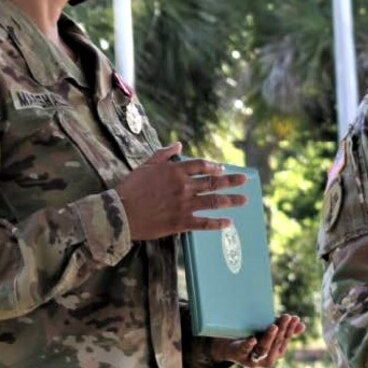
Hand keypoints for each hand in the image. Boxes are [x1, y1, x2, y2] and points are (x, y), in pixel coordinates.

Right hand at [115, 143, 247, 240]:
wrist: (121, 213)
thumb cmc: (131, 188)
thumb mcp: (147, 165)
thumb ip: (164, 153)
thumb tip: (179, 144)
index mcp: (175, 171)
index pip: (201, 165)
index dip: (214, 166)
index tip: (222, 168)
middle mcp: (184, 186)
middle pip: (213, 182)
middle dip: (232, 180)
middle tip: (245, 180)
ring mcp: (184, 204)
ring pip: (213, 201)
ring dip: (231, 200)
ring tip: (244, 200)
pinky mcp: (181, 222)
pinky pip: (203, 223)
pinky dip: (217, 223)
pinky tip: (229, 223)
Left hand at [211, 314, 305, 367]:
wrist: (229, 345)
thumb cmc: (253, 337)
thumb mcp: (269, 331)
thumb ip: (284, 329)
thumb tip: (303, 325)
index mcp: (275, 353)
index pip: (285, 341)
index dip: (290, 330)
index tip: (293, 317)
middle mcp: (266, 358)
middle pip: (276, 344)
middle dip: (282, 330)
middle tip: (286, 317)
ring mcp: (253, 359)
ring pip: (263, 349)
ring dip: (269, 337)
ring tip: (274, 326)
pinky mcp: (239, 356)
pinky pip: (245, 351)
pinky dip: (249, 345)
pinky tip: (253, 339)